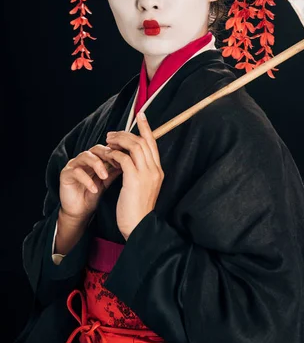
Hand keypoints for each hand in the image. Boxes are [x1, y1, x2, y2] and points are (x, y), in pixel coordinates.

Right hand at [59, 144, 121, 222]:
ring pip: (85, 156)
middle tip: (117, 164)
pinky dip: (87, 180)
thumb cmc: (94, 194)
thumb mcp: (107, 180)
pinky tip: (94, 189)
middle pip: (96, 148)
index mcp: (95, 158)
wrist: (80, 211)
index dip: (117, 152)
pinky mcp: (65, 174)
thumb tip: (131, 160)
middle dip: (107, 155)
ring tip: (104, 176)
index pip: (107, 147)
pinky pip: (76, 172)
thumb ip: (115, 169)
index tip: (127, 159)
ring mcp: (74, 164)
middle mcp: (84, 158)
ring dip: (97, 165)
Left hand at [105, 112, 163, 239]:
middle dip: (127, 133)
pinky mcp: (134, 180)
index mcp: (158, 171)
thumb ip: (139, 172)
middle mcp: (154, 170)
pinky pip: (124, 159)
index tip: (141, 115)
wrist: (138, 227)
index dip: (146, 128)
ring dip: (119, 141)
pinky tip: (107, 155)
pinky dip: (115, 154)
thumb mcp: (142, 187)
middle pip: (143, 141)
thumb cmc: (137, 210)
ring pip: (134, 146)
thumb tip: (128, 159)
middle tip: (112, 133)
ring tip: (108, 141)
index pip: (153, 143)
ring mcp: (146, 174)